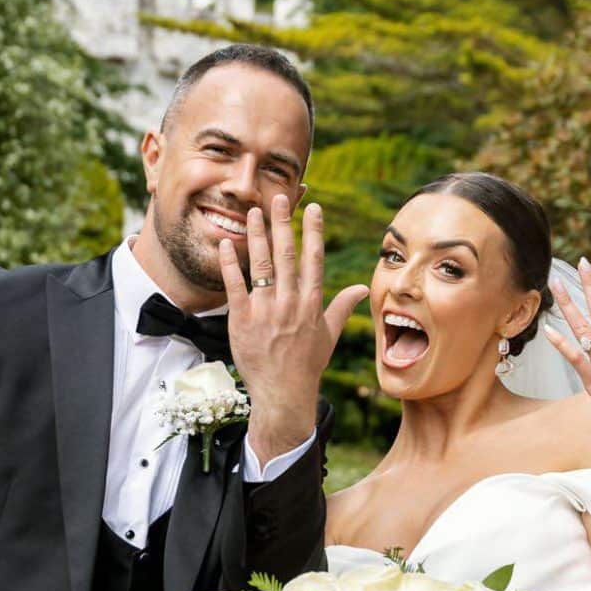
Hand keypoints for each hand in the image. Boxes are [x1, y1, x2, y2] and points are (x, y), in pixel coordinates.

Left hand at [219, 195, 367, 463]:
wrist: (283, 393)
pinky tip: (227, 243)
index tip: (313, 208)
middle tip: (278, 197)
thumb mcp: (329, 335)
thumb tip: (363, 289)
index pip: (314, 259)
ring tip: (251, 212)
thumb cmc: (307, 364)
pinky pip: (235, 286)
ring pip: (261, 266)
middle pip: (286, 255)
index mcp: (312, 303)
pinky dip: (230, 264)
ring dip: (256, 236)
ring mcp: (265, 311)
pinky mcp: (242, 320)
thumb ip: (343, 306)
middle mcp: (290, 303)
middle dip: (283, 223)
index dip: (313, 231)